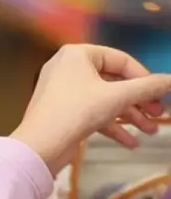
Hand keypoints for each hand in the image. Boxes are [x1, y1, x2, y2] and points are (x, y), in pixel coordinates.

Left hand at [10, 44, 170, 174]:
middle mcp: (69, 66)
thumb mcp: (117, 97)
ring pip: (106, 99)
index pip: (121, 60)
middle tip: (159, 115)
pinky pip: (93, 112)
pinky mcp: (64, 110)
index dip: (145, 78)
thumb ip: (147, 88)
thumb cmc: (78, 111)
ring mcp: (64, 89)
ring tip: (151, 132)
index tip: (161, 96)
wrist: (41, 144)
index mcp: (78, 54)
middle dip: (139, 100)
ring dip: (130, 115)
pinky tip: (131, 143)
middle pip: (114, 81)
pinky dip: (112, 125)